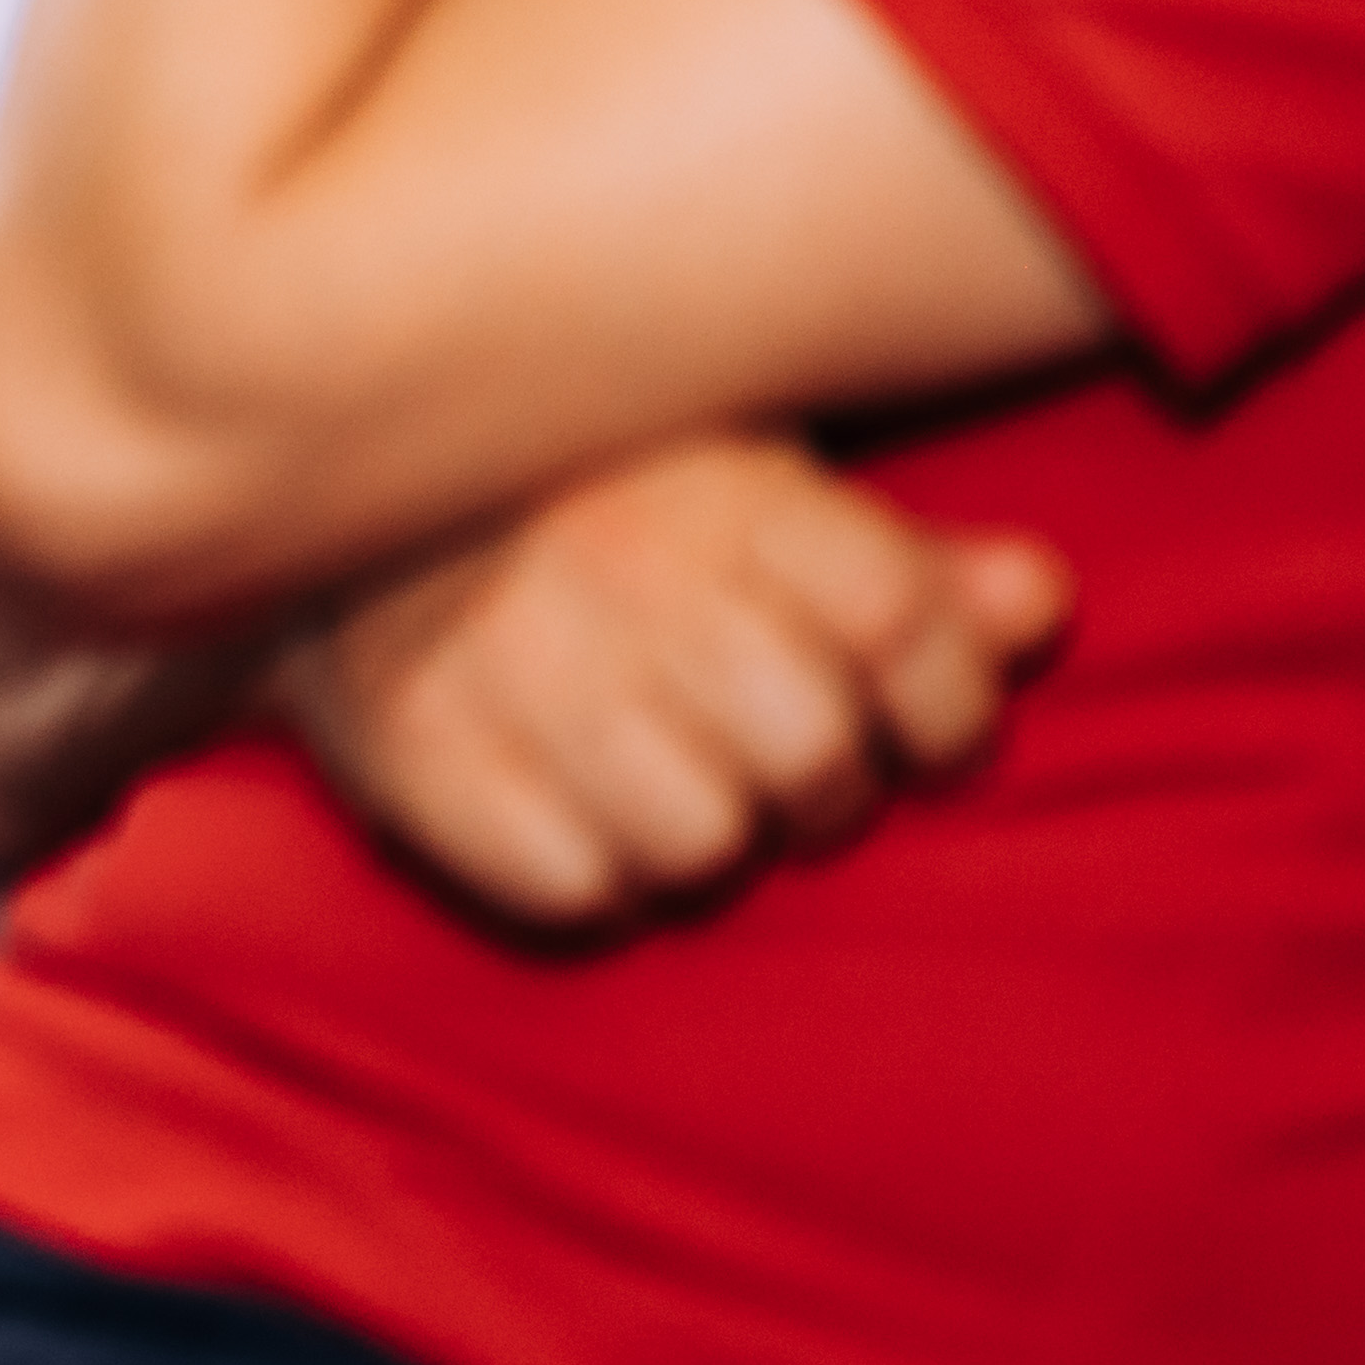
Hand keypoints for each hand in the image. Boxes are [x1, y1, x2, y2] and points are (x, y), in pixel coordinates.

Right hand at [280, 426, 1067, 932]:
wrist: (323, 515)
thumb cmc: (591, 513)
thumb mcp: (751, 501)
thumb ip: (907, 563)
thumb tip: (1041, 600)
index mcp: (709, 473)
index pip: (903, 615)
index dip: (950, 704)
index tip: (921, 728)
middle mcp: (607, 553)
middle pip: (817, 749)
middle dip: (824, 786)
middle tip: (771, 759)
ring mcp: (502, 652)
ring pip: (707, 841)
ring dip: (704, 837)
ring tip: (660, 777)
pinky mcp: (414, 747)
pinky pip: (582, 891)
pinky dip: (594, 878)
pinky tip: (567, 808)